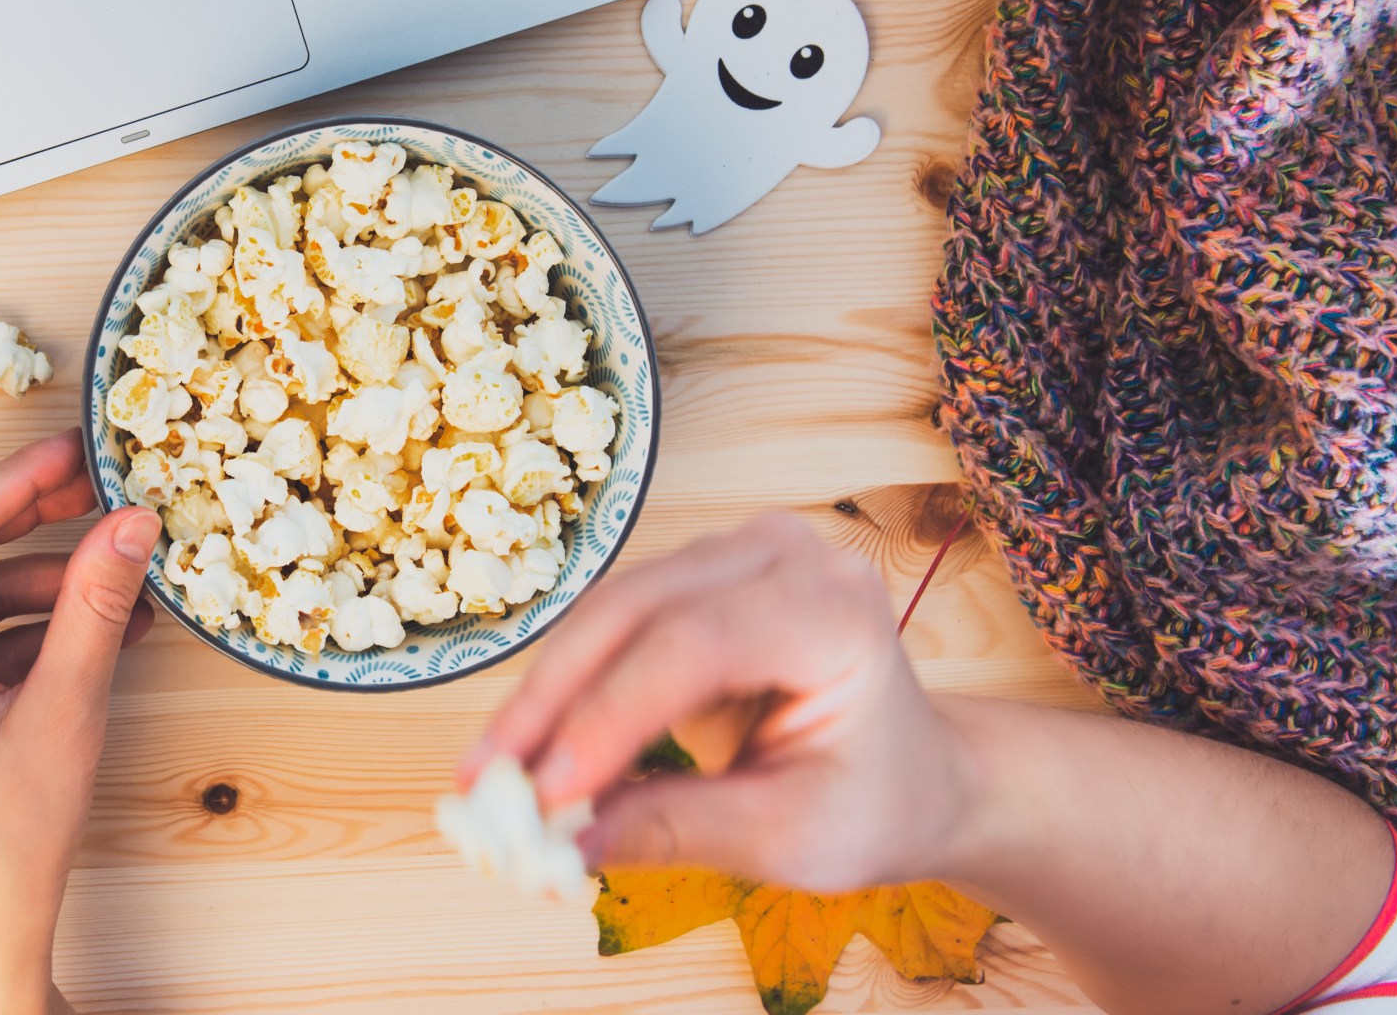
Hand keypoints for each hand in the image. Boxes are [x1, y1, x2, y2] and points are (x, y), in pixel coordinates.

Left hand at [0, 431, 159, 1014]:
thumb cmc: (1, 848)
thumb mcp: (64, 712)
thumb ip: (95, 606)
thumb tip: (131, 523)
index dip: (21, 478)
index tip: (81, 448)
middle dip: (28, 518)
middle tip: (100, 491)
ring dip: (34, 579)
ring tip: (118, 577)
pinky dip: (17, 626)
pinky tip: (89, 627)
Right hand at [465, 511, 976, 891]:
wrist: (914, 771)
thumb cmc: (874, 799)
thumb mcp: (792, 836)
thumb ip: (679, 829)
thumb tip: (562, 843)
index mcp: (836, 610)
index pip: (698, 645)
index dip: (608, 715)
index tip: (543, 793)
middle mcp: (785, 555)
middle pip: (636, 612)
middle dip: (551, 703)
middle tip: (482, 784)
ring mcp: (737, 552)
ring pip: (607, 613)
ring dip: (544, 695)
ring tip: (490, 776)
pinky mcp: (696, 575)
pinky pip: (610, 625)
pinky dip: (565, 688)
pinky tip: (528, 748)